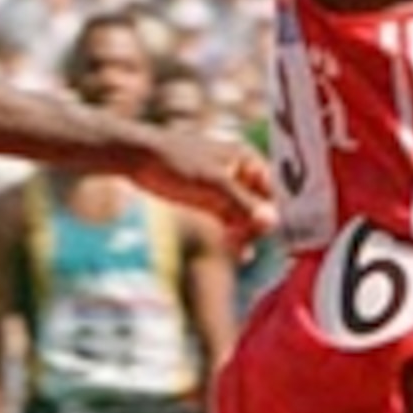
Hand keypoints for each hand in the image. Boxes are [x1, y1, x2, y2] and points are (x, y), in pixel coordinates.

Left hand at [127, 123, 276, 242]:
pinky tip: (238, 252)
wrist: (137, 158)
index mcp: (248, 159)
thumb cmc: (176, 161)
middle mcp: (241, 172)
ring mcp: (224, 187)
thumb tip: (273, 223)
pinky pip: (229, 221)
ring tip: (242, 254)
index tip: (273, 236)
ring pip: (245, 216)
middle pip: (261, 206)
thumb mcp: (212, 184)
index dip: (275, 213)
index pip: (273, 190)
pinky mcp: (208, 199)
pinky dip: (234, 235)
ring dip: (247, 235)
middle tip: (250, 245)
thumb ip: (243, 203)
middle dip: (259, 227)